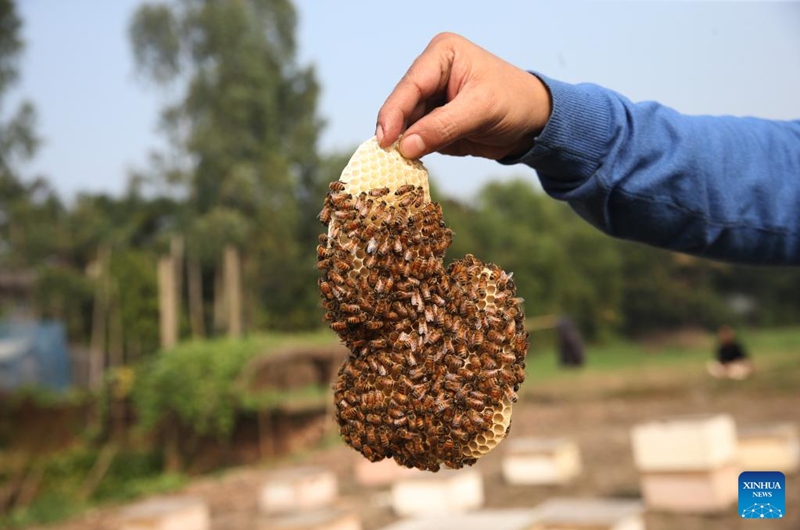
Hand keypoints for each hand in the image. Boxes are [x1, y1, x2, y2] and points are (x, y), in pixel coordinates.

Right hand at [376, 32, 551, 159]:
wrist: (535, 121)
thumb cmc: (514, 102)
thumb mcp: (480, 111)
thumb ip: (442, 127)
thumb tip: (405, 147)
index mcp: (442, 56)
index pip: (410, 85)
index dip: (394, 113)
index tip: (384, 140)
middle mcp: (431, 74)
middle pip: (403, 106)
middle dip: (396, 131)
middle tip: (383, 158)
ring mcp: (432, 100)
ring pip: (407, 125)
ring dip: (403, 145)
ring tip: (395, 165)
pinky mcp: (434, 123)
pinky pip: (417, 139)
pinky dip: (414, 152)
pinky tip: (409, 165)